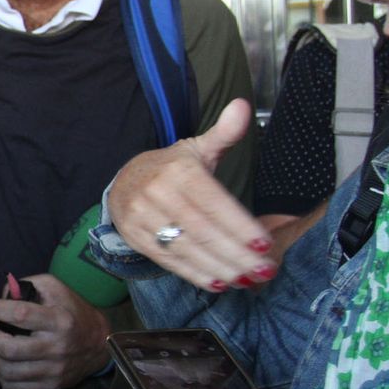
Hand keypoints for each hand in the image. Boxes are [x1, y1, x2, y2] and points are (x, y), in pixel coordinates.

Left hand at [0, 273, 109, 388]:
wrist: (99, 345)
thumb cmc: (72, 312)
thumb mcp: (55, 289)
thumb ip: (27, 285)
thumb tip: (1, 295)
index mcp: (59, 321)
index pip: (19, 315)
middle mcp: (56, 348)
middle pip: (9, 349)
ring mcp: (53, 371)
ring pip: (7, 371)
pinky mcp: (50, 386)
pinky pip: (15, 386)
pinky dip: (1, 374)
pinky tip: (4, 362)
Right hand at [107, 98, 274, 290]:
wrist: (123, 181)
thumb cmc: (171, 169)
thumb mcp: (197, 148)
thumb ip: (224, 132)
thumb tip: (243, 106)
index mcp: (177, 170)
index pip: (213, 203)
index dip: (240, 226)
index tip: (264, 245)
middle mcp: (156, 193)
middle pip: (202, 230)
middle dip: (236, 254)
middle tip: (265, 270)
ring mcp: (142, 217)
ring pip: (186, 248)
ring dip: (220, 267)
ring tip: (247, 279)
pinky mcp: (135, 237)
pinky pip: (168, 260)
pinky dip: (195, 274)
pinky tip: (219, 281)